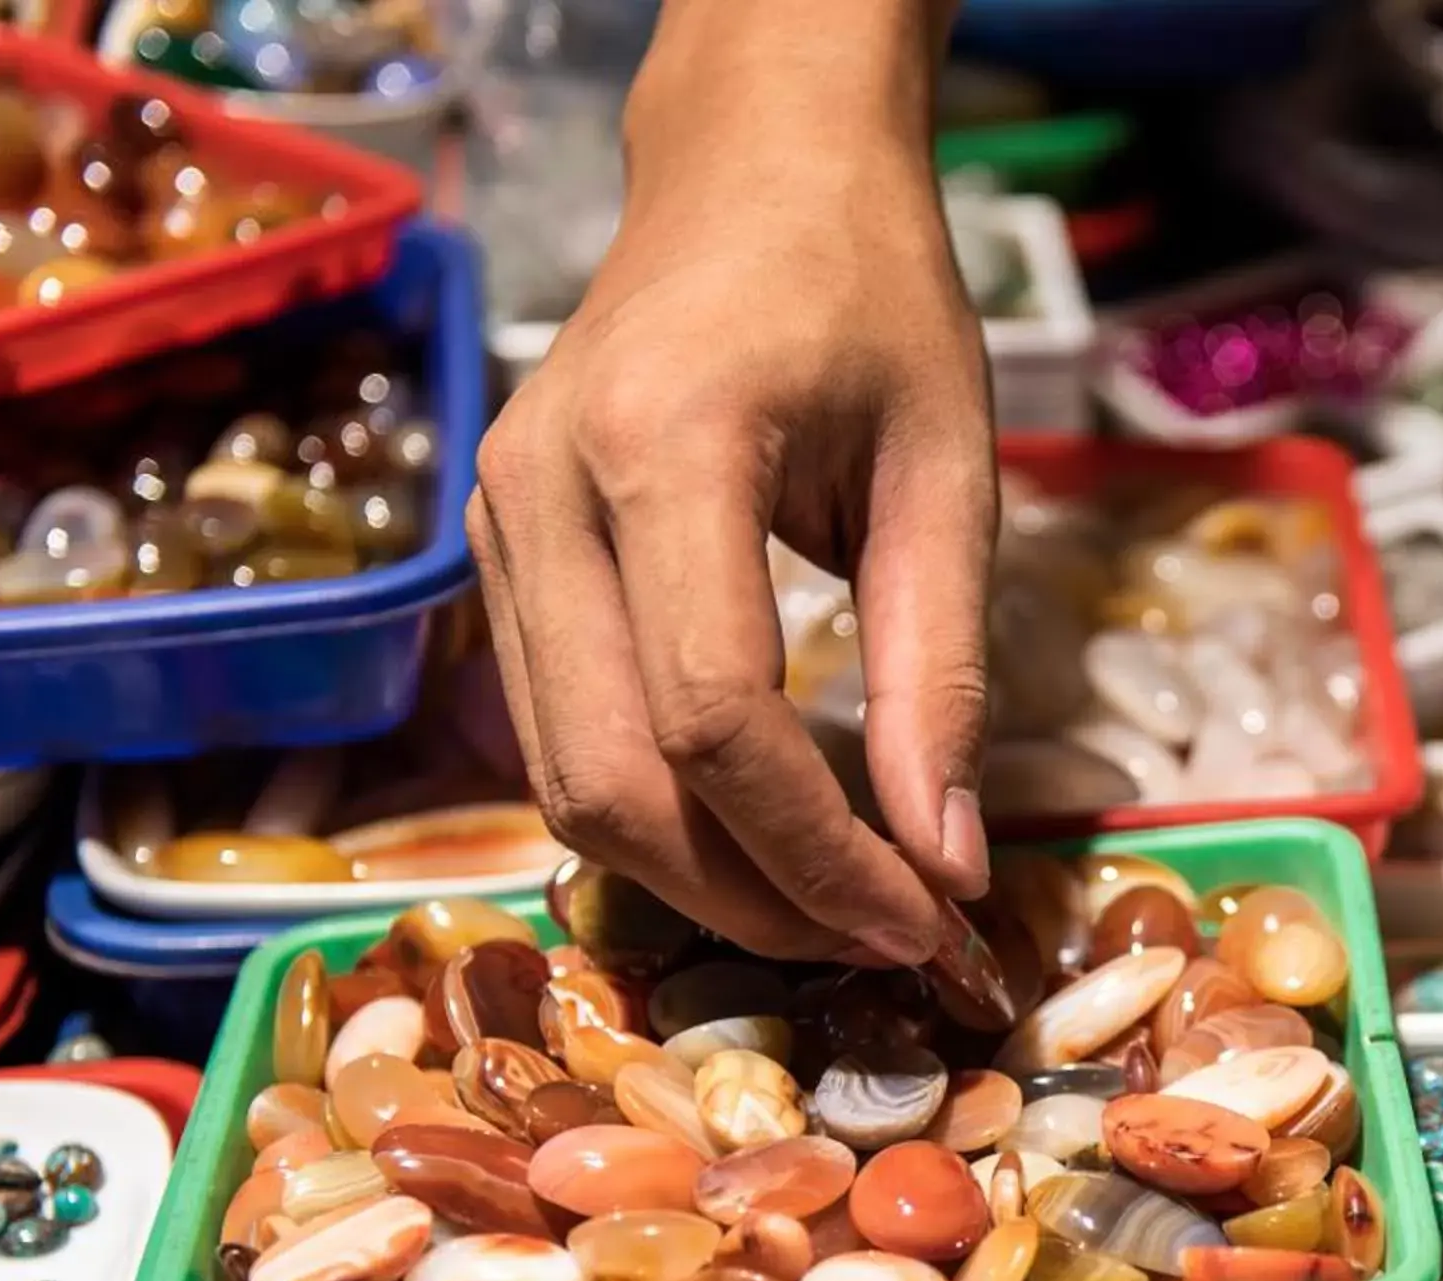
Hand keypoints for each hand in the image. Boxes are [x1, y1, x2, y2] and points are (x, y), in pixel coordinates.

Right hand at [468, 0, 989, 966]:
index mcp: (665, 442)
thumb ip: (941, 675)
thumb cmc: (870, 298)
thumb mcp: (948, 473)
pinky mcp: (495, 553)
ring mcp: (495, 522)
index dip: (819, 852)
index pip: (716, 717)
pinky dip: (656, 816)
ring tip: (835, 912)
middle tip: (888, 944)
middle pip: (616, 779)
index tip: (927, 919)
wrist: (753, 173)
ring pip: (566, 781)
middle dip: (755, 897)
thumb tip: (947, 863)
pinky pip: (557, 734)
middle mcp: (541, 488)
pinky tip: (761, 843)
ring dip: (700, 878)